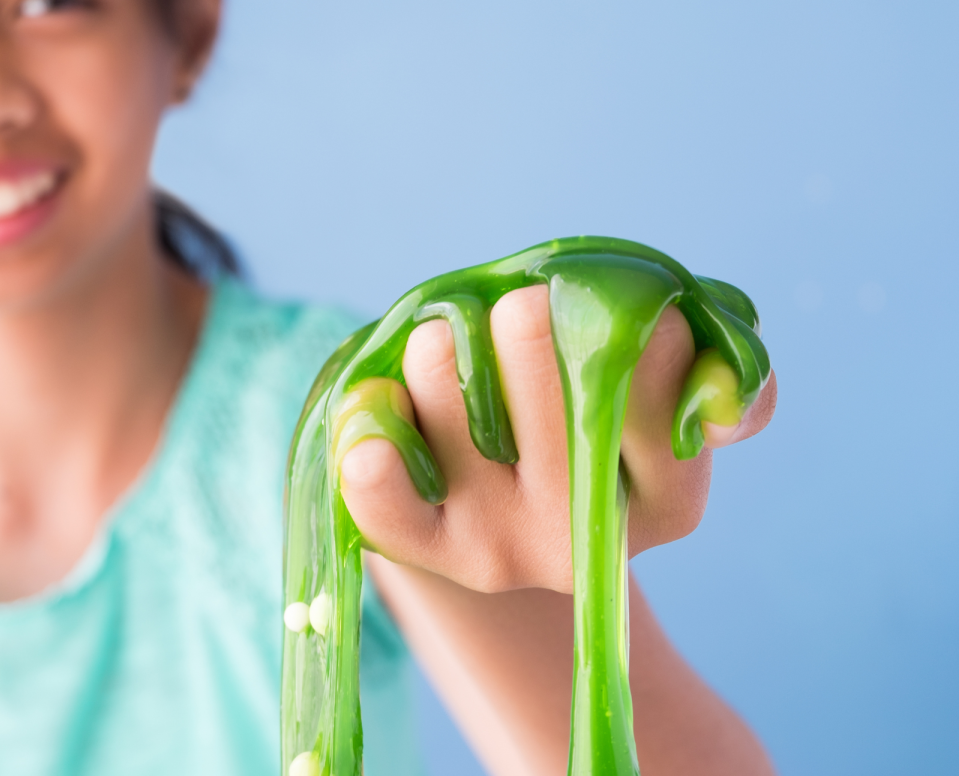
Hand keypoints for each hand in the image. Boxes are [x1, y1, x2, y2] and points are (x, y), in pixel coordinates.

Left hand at [340, 285, 776, 594]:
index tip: (606, 310)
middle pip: (544, 365)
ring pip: (454, 390)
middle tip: (519, 317)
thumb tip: (723, 405)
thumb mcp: (664, 388)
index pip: (657, 366)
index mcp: (674, 498)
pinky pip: (385, 498)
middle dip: (523, 315)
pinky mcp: (432, 551)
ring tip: (448, 353)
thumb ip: (711, 370)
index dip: (623, 314)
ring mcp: (508, 548)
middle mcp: (591, 537)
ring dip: (441, 345)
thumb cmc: (586, 411)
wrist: (505, 495)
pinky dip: (374, 438)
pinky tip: (376, 407)